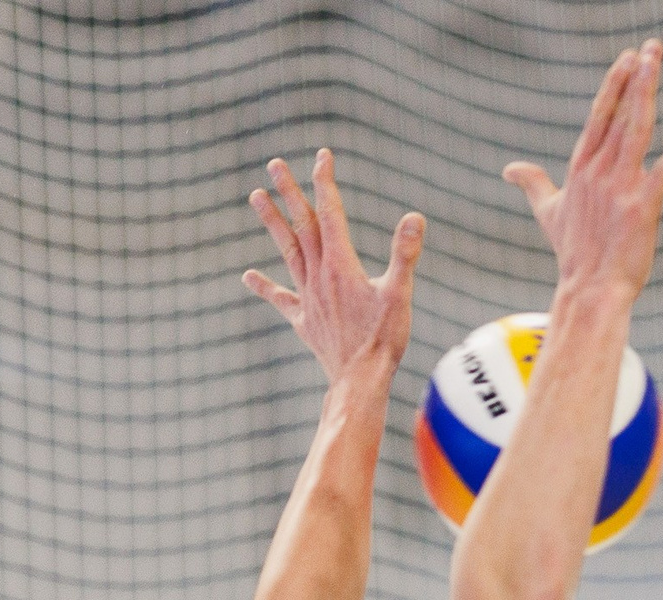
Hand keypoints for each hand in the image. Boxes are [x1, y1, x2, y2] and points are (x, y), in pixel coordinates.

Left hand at [243, 150, 425, 386]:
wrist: (360, 380)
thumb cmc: (384, 339)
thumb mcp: (400, 294)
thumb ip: (404, 254)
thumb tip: (414, 217)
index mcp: (340, 265)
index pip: (330, 213)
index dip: (324, 182)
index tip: (322, 156)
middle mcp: (319, 276)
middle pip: (301, 225)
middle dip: (289, 192)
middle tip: (274, 165)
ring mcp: (308, 297)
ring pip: (287, 250)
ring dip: (272, 222)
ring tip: (255, 196)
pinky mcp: (304, 320)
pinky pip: (281, 298)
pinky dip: (265, 286)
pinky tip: (248, 276)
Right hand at [504, 39, 662, 304]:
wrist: (590, 289)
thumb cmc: (574, 252)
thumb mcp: (548, 212)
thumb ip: (533, 184)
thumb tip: (510, 170)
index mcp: (582, 169)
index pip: (599, 116)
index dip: (615, 85)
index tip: (629, 57)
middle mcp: (599, 172)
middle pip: (619, 114)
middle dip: (635, 78)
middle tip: (651, 48)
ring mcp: (620, 189)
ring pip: (635, 131)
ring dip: (647, 94)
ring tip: (658, 65)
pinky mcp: (642, 209)